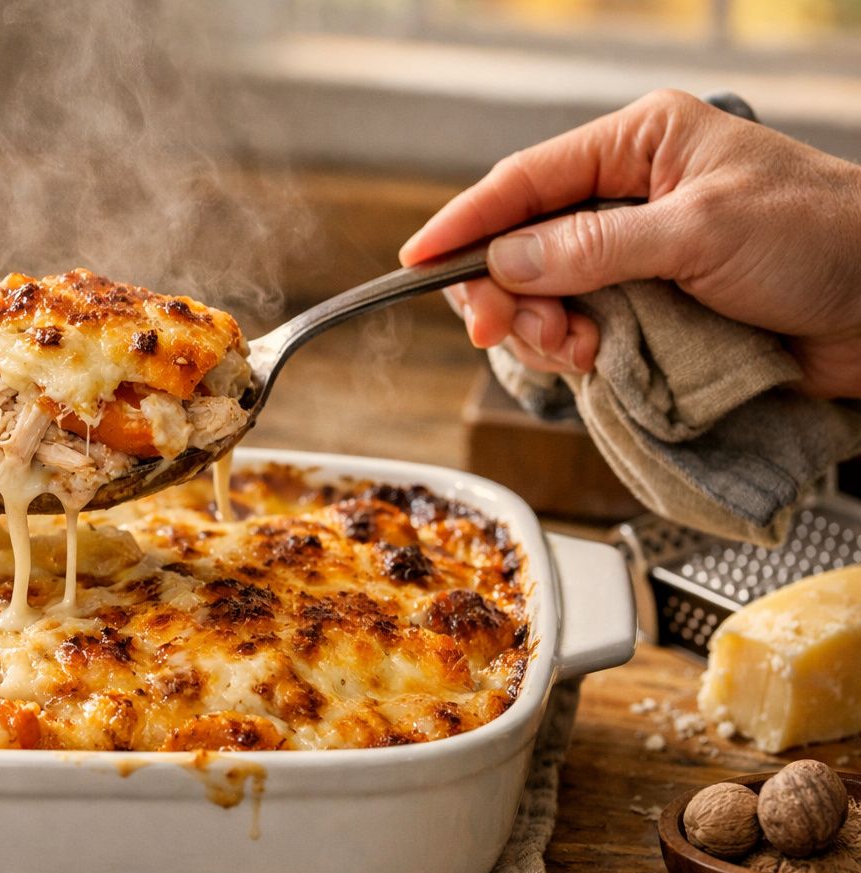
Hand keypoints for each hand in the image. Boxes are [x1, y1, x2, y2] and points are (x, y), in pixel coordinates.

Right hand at [400, 88, 860, 398]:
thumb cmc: (821, 239)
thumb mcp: (700, 231)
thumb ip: (595, 246)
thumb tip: (507, 261)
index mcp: (641, 147)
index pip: (526, 180)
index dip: (465, 222)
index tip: (415, 261)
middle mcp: (628, 198)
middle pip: (521, 245)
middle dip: (506, 292)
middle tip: (507, 332)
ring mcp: (635, 260)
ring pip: (543, 298)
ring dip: (544, 332)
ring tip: (580, 352)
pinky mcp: (648, 314)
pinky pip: (579, 335)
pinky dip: (574, 356)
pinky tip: (598, 363)